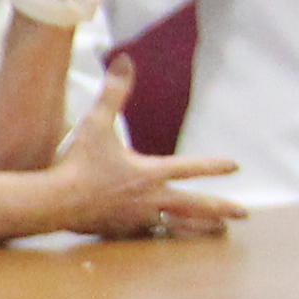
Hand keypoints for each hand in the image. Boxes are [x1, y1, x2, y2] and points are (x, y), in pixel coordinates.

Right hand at [47, 61, 243, 239]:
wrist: (56, 202)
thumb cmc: (77, 163)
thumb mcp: (95, 124)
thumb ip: (113, 93)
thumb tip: (124, 61)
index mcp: (149, 173)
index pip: (190, 168)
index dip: (214, 166)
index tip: (235, 166)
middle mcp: (150, 198)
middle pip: (195, 206)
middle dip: (221, 208)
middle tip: (242, 213)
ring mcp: (138, 218)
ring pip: (179, 225)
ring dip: (201, 227)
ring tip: (219, 230)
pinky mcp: (123, 231)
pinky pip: (152, 234)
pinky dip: (167, 235)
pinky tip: (173, 237)